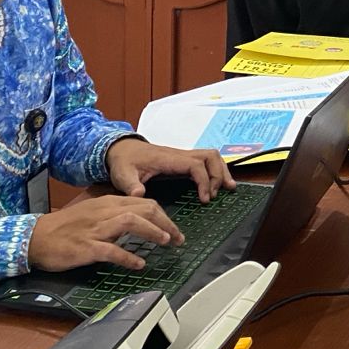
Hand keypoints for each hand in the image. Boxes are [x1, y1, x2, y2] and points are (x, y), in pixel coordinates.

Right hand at [28, 194, 185, 272]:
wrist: (36, 237)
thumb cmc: (64, 228)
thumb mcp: (93, 213)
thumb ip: (115, 215)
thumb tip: (139, 221)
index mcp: (107, 203)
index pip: (144, 203)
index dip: (163, 215)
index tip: (174, 228)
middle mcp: (104, 212)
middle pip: (143, 209)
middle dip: (165, 222)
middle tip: (178, 238)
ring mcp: (95, 229)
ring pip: (131, 222)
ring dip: (152, 231)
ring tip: (165, 242)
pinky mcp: (86, 247)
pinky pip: (110, 250)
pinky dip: (127, 256)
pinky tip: (138, 263)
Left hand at [106, 137, 233, 200]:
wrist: (121, 149)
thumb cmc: (124, 161)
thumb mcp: (123, 175)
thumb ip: (130, 185)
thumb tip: (139, 195)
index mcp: (168, 159)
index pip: (195, 165)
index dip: (204, 181)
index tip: (204, 199)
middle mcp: (179, 155)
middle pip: (210, 156)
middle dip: (218, 175)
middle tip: (216, 195)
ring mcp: (182, 156)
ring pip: (211, 156)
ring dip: (221, 171)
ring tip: (227, 189)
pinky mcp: (182, 161)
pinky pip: (206, 161)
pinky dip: (215, 170)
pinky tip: (218, 184)